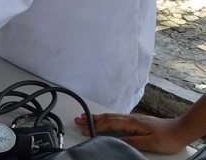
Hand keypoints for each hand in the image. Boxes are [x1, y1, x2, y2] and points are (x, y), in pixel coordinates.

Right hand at [74, 113, 188, 153]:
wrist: (181, 129)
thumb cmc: (168, 138)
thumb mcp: (150, 143)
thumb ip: (131, 141)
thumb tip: (115, 141)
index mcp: (132, 123)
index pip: (110, 124)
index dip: (96, 127)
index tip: (85, 130)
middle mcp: (131, 118)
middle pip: (108, 118)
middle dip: (92, 119)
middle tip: (78, 119)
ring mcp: (134, 118)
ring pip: (112, 116)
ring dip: (98, 117)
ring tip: (87, 117)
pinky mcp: (138, 121)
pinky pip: (117, 118)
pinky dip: (107, 118)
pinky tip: (106, 120)